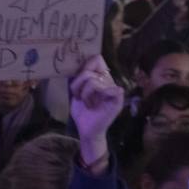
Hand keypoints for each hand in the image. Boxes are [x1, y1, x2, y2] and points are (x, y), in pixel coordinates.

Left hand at [69, 54, 122, 169]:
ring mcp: (114, 89)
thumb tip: (71, 62)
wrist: (86, 130)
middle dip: (78, 82)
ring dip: (83, 93)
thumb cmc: (82, 112)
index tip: (77, 80)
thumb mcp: (76, 92)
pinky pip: (107, 89)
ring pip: (93, 80)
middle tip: (78, 95)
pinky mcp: (117, 99)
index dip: (85, 65)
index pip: (97, 58)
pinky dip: (92, 97)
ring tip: (85, 102)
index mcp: (100, 77)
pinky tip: (92, 106)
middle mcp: (109, 81)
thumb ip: (77, 78)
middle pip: (91, 67)